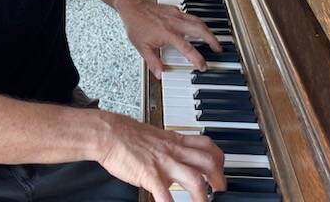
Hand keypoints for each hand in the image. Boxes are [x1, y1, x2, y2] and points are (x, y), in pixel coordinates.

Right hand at [96, 111, 225, 200]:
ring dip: (203, 195)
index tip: (220, 170)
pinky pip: (165, 194)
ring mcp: (163, 163)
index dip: (219, 159)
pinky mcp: (150, 175)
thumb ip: (169, 147)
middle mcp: (174, 151)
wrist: (109, 133)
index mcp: (175, 141)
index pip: (207, 145)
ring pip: (195, 179)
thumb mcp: (155, 136)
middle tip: (220, 191)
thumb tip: (177, 157)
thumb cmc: (127, 135)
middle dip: (219, 179)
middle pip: (209, 162)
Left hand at [115, 0, 221, 78]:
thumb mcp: (142, 47)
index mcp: (168, 34)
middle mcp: (175, 23)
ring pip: (198, 21)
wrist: (132, 6)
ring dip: (208, 31)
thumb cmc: (136, 24)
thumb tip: (160, 74)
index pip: (187, 48)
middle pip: (200, 30)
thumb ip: (153, 62)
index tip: (203, 66)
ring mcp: (176, 15)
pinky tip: (199, 28)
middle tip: (218, 49)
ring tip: (213, 40)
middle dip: (212, 40)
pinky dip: (199, 23)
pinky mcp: (175, 10)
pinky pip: (191, 16)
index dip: (197, 59)